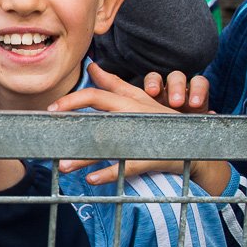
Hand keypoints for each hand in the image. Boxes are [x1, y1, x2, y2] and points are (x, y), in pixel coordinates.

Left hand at [49, 63, 229, 192]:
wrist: (197, 143)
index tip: (50, 109)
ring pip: (109, 147)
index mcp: (128, 103)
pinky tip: (92, 180)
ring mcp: (142, 138)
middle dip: (73, 128)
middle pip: (98, 119)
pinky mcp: (150, 158)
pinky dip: (110, 174)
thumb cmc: (162, 120)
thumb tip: (92, 66)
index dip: (72, 100)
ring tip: (63, 166)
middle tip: (48, 139)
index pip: (97, 96)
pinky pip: (128, 167)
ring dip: (84, 157)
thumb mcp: (139, 99)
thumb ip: (115, 84)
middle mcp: (133, 117)